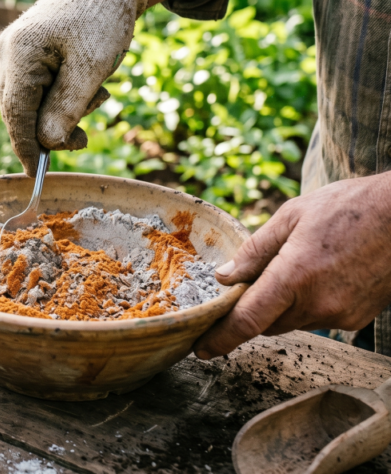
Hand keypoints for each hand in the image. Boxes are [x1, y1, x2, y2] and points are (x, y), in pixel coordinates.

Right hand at [0, 0, 148, 175]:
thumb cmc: (103, 19)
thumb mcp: (91, 67)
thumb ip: (67, 107)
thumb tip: (47, 143)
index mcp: (21, 53)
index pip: (16, 112)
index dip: (26, 147)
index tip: (36, 175)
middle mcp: (11, 54)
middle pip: (20, 111)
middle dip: (51, 131)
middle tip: (84, 140)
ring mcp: (18, 54)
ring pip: (31, 103)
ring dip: (63, 113)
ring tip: (98, 97)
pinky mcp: (30, 55)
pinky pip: (40, 90)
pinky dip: (63, 100)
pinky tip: (90, 89)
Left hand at [194, 172, 390, 358]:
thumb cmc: (349, 208)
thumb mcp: (291, 216)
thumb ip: (254, 251)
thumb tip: (223, 277)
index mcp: (294, 277)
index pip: (247, 321)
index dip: (220, 339)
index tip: (201, 350)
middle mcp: (317, 304)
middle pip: (266, 323)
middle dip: (252, 309)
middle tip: (252, 280)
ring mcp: (340, 315)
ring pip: (291, 322)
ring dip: (281, 306)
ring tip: (295, 267)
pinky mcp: (357, 319)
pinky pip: (317, 319)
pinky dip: (308, 305)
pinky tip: (320, 274)